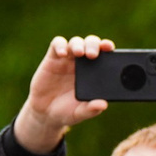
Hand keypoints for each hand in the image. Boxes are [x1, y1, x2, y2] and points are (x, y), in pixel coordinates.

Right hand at [14, 35, 116, 154]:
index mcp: (93, 72)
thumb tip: (103, 105)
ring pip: (75, 42)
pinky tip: (63, 54)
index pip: (103, 54)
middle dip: (93, 45)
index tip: (110, 48)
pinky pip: (57, 44)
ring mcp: (67, 59)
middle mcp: (81, 63)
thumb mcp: (79, 113)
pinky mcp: (52, 58)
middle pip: (90, 43)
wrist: (45, 113)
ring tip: (79, 53)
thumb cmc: (66, 111)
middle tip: (93, 55)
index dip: (107, 47)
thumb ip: (91, 109)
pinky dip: (61, 45)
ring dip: (78, 44)